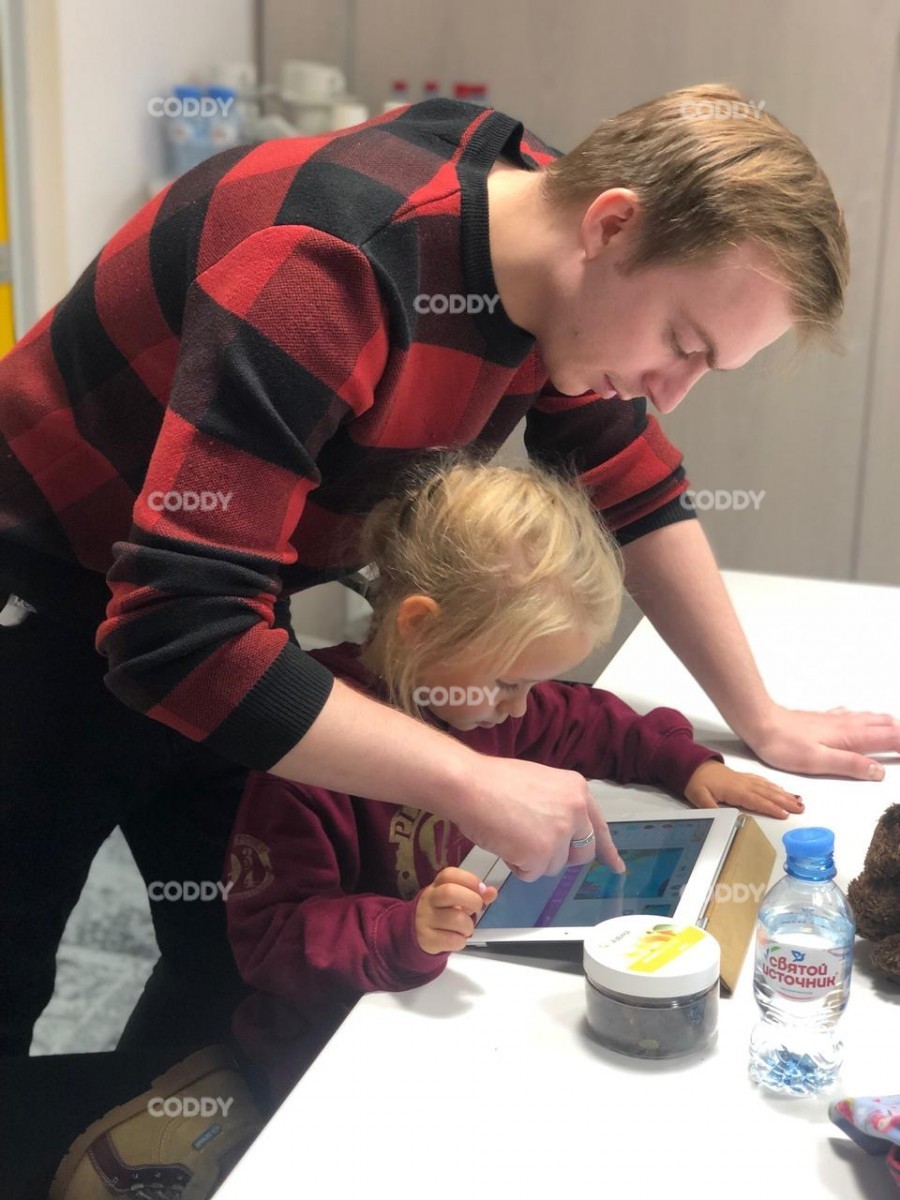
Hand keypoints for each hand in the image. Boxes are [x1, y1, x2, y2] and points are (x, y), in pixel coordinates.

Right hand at [415, 867, 497, 954]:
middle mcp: (429, 899)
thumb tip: (492, 892)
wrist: (418, 933)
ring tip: (466, 929)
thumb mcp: (458, 899)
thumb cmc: (443, 911)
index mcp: (437, 885)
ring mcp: (425, 918)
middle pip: (449, 892)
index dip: (469, 879)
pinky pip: (451, 940)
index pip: (449, 874)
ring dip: (468, 926)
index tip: (482, 889)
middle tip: (478, 908)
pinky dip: (460, 941)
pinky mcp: (426, 938)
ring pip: (454, 919)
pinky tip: (457, 939)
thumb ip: (476, 894)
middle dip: (472, 900)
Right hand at [450, 755, 624, 880]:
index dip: (607, 849)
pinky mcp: (541, 853)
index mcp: (577, 789)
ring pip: (553, 866)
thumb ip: (558, 806)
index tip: (616, 867)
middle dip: (559, 857)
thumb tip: (562, 832)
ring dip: (531, 859)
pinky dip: (516, 865)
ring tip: (509, 833)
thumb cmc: (492, 781)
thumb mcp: (540, 783)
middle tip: (534, 848)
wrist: (469, 784)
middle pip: (580, 854)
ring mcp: (560, 833)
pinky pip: (531, 874)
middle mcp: (576, 811)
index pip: (598, 826)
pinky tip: (504, 842)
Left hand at [685, 760, 804, 819]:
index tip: (785, 814)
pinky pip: (763, 781)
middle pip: (767, 794)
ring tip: (799, 801)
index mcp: (735, 790)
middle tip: (801, 809)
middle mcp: (743, 784)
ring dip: (784, 794)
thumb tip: (723, 818)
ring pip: (768, 787)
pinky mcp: (744, 778)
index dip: (770, 808)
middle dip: (785, 802)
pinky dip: (774, 786)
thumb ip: (711, 808)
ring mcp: (745, 780)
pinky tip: (782, 790)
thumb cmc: (696, 782)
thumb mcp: (698, 797)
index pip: (756, 800)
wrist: (693, 765)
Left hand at [747, 705, 898, 780]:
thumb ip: (850, 765)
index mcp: (849, 737)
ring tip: (896, 727)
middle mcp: (846, 725)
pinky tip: (860, 717)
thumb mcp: (818, 761)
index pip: (888, 738)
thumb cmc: (785, 744)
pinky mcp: (822, 719)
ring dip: (887, 723)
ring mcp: (834, 720)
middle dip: (899, 732)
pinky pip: (852, 715)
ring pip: (870, 718)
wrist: (761, 723)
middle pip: (883, 725)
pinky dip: (866, 717)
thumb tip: (879, 770)